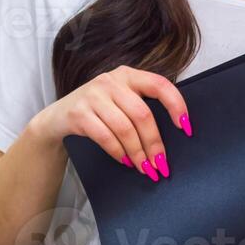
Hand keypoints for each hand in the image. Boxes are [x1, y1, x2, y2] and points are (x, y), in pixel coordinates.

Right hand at [30, 65, 190, 181]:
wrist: (58, 118)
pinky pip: (105, 137)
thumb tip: (173, 136)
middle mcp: (111, 81)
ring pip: (125, 128)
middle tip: (161, 165)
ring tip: (145, 168)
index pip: (160, 85)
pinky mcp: (79, 112)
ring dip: (137, 153)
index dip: (176, 106)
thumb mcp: (120, 101)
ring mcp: (93, 95)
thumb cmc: (98, 112)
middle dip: (154, 144)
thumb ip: (141, 107)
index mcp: (128, 75)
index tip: (187, 128)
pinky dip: (119, 153)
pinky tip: (126, 162)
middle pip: (142, 114)